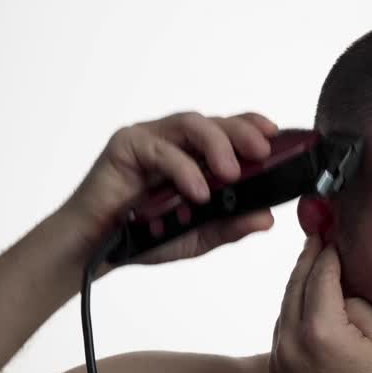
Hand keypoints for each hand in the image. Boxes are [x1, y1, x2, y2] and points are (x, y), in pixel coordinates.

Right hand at [60, 110, 279, 267]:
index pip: (228, 130)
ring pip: (191, 125)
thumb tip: (268, 217)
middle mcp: (173, 142)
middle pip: (214, 122)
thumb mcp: (198, 235)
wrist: (95, 250)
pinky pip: (161, 150)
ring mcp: (149, 140)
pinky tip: (197, 191)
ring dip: (217, 146)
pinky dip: (183, 169)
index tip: (275, 135)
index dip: (252, 126)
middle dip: (242, 133)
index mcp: (193, 155)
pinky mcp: (126, 145)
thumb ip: (230, 225)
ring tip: (232, 174)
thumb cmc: (143, 235)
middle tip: (261, 153)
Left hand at [268, 234, 371, 372]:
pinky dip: (294, 309)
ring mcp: (280, 357)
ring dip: (299, 284)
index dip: (327, 250)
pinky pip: (283, 328)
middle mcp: (291, 341)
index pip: (320, 275)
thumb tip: (341, 287)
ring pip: (285, 306)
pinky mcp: (278, 370)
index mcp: (320, 329)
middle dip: (307, 259)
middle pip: (295, 285)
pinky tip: (307, 301)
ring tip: (313, 264)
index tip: (331, 232)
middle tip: (316, 236)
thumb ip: (359, 304)